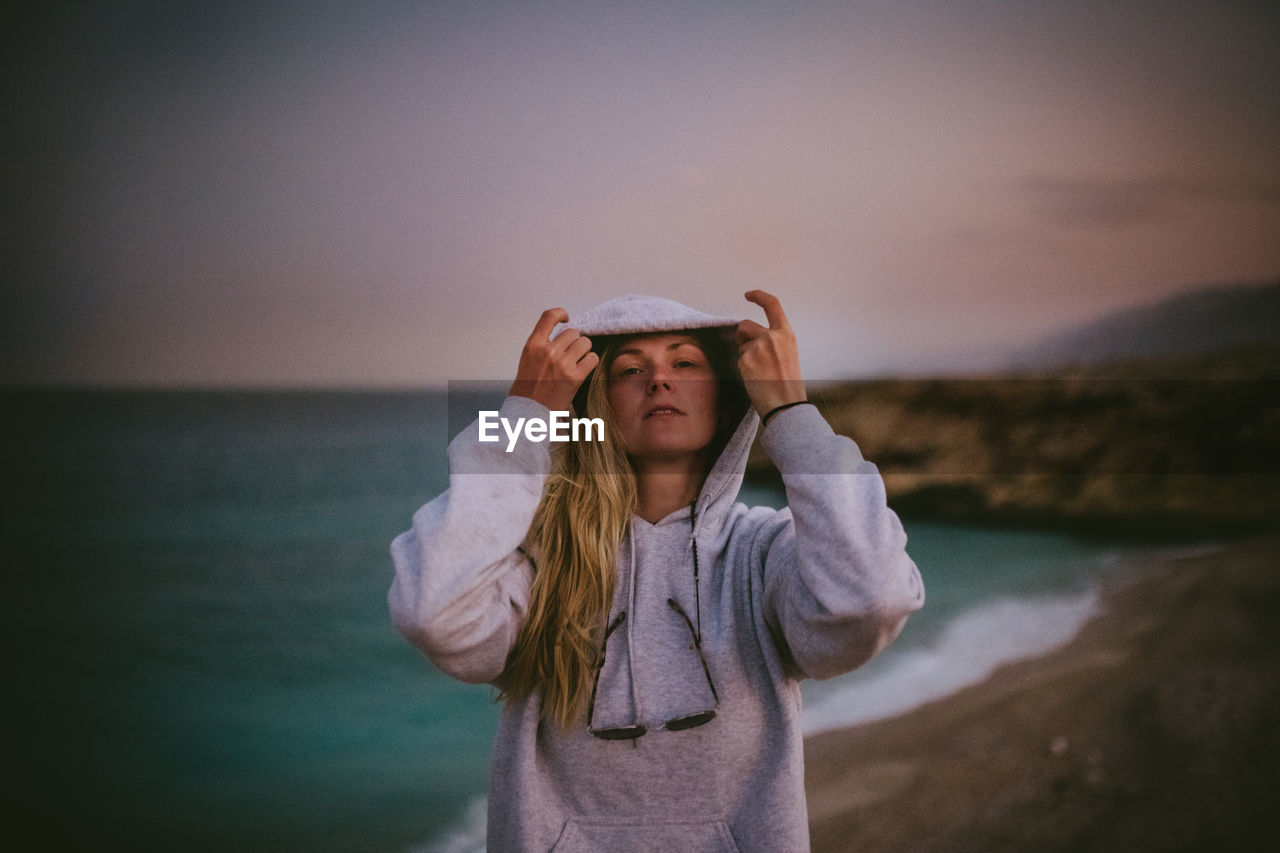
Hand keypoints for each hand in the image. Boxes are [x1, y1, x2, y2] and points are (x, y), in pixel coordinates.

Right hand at [508, 308, 599, 410]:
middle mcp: (547, 351)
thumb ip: (543, 343)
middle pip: (573, 332)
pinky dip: (590, 362)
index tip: (566, 319)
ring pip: (585, 343)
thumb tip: (565, 332)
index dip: (561, 313)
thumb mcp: (528, 358)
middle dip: (574, 341)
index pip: (549, 316)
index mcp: (533, 345)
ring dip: (584, 350)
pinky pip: (592, 358)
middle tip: (570, 353)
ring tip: (577, 361)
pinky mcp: (575, 377)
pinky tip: (583, 368)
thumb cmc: (529, 387)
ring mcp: (562, 364)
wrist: (529, 412)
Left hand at [736, 290, 806, 414]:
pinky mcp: (746, 360)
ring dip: (744, 354)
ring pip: (740, 344)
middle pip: (745, 325)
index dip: (759, 296)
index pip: (772, 305)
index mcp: (786, 334)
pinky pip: (738, 360)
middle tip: (750, 354)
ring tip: (759, 371)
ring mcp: (758, 348)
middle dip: (742, 336)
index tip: (749, 294)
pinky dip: (743, 369)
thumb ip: (773, 341)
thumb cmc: (788, 384)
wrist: (786, 405)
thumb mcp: (788, 354)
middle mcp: (772, 337)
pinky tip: (754, 379)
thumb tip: (751, 336)